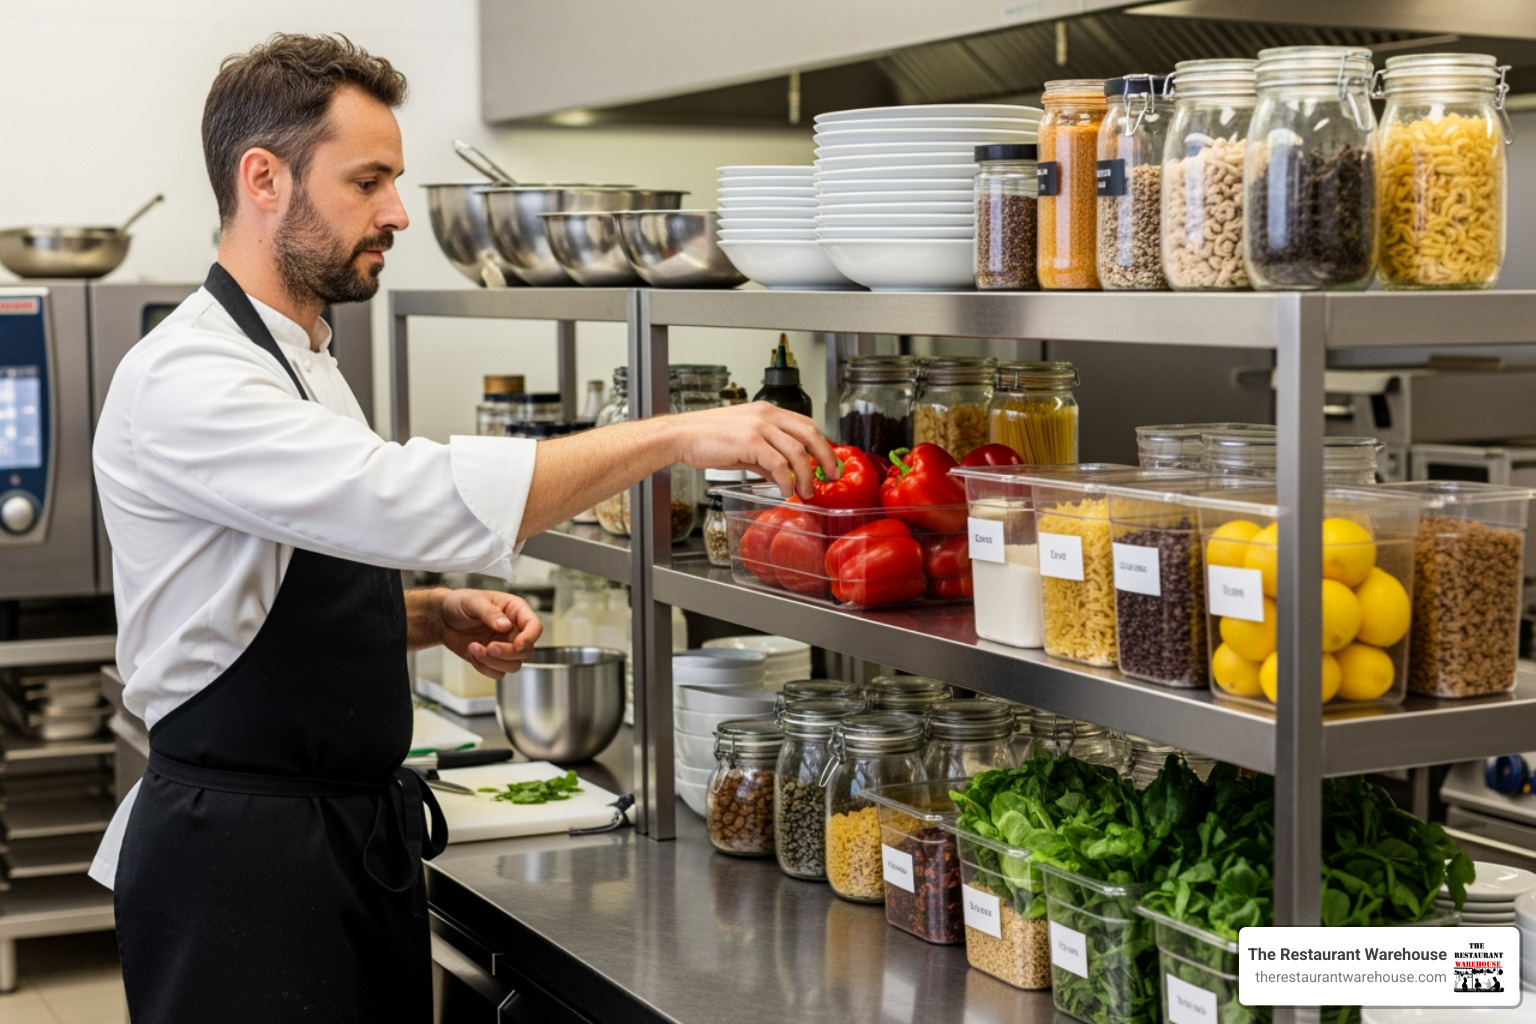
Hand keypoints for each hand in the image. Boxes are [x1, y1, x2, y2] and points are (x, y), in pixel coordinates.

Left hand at [439, 589, 542, 678]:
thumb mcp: (473, 601)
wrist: (442, 618)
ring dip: (493, 662)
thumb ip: (490, 612)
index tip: (517, 644)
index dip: (529, 638)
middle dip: (507, 653)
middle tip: (489, 647)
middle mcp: (513, 630)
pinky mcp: (492, 659)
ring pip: (514, 665)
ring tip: (474, 648)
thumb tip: (505, 625)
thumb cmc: (460, 603)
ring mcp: (504, 646)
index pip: (534, 626)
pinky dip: (485, 668)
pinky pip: (498, 673)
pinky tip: (473, 655)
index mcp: (515, 611)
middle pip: (526, 650)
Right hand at [672, 402, 839, 499]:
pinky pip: (778, 463)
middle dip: (825, 457)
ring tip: (806, 491)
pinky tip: (785, 490)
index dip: (821, 444)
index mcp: (767, 411)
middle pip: (809, 433)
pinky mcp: (748, 441)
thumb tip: (783, 475)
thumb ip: (765, 458)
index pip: (806, 424)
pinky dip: (786, 480)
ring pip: (797, 451)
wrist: (681, 437)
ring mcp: (758, 426)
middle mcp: (766, 414)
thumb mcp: (743, 445)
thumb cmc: (707, 439)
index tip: (828, 462)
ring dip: (806, 475)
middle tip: (831, 476)